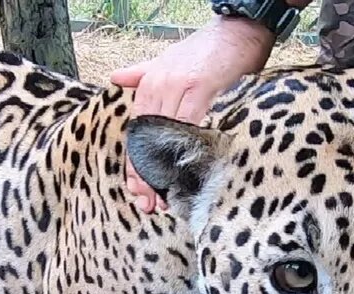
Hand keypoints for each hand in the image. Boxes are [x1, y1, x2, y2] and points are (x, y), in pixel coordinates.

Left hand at [110, 16, 275, 212]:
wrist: (238, 30)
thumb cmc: (208, 50)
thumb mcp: (167, 59)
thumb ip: (141, 73)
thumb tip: (115, 78)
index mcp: (149, 84)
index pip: (136, 133)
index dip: (135, 165)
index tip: (138, 191)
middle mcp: (159, 85)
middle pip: (146, 139)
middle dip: (146, 175)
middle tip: (149, 203)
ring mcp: (178, 86)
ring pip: (163, 138)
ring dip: (164, 171)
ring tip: (166, 198)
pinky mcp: (200, 87)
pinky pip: (187, 125)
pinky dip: (184, 151)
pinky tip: (184, 173)